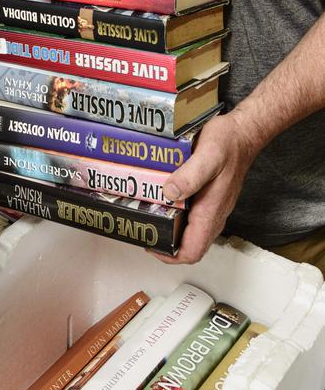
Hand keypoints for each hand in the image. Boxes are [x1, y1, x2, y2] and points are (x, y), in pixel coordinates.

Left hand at [151, 110, 256, 264]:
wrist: (244, 134)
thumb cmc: (229, 144)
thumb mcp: (207, 156)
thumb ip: (189, 176)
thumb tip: (169, 193)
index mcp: (211, 211)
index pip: (193, 251)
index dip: (171, 256)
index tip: (151, 245)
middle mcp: (213, 213)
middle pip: (190, 245)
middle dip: (166, 244)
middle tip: (146, 230)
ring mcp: (213, 207)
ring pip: (191, 231)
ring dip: (171, 230)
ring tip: (150, 216)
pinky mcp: (210, 197)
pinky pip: (193, 215)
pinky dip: (177, 213)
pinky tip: (164, 198)